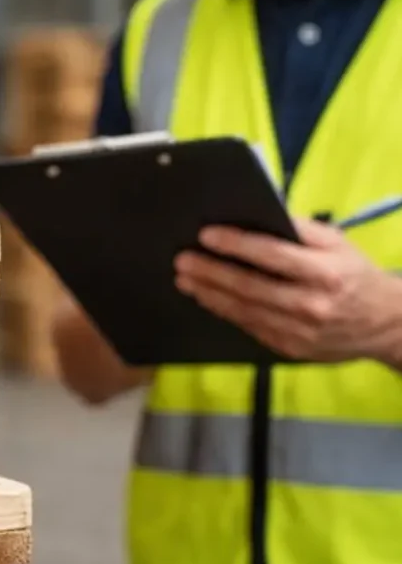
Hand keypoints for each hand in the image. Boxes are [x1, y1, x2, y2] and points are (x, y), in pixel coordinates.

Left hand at [174, 218, 401, 363]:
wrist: (385, 325)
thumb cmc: (355, 275)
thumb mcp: (338, 244)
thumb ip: (301, 230)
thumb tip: (260, 215)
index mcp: (326, 273)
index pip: (272, 256)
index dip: (236, 245)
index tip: (206, 235)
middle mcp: (311, 305)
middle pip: (250, 287)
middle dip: (211, 272)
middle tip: (182, 260)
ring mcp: (299, 332)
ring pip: (244, 311)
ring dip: (209, 294)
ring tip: (185, 279)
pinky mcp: (289, 349)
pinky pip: (249, 327)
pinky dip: (225, 311)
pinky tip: (206, 297)